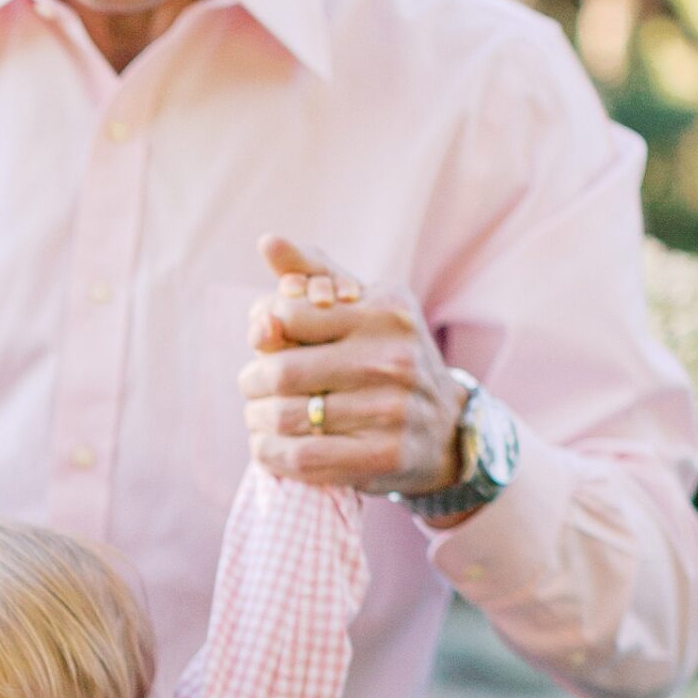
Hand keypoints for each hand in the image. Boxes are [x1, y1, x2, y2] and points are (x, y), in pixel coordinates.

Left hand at [239, 235, 467, 500]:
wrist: (445, 426)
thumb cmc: (389, 356)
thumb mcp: (365, 304)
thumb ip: (313, 271)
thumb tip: (266, 241)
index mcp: (385, 312)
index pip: (288, 315)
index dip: (262, 329)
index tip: (263, 341)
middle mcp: (392, 358)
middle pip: (281, 371)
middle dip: (252, 382)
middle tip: (252, 386)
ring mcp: (390, 410)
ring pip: (286, 416)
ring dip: (257, 419)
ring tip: (258, 415)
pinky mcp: (382, 455)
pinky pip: (300, 457)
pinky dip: (269, 453)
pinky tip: (267, 445)